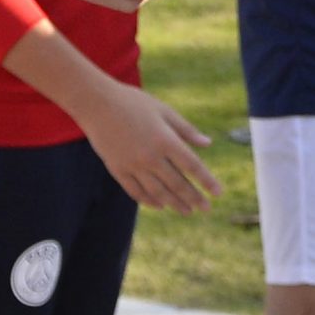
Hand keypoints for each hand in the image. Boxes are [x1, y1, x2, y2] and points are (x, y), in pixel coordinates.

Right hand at [75, 82, 221, 212]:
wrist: (96, 104)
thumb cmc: (133, 102)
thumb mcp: (164, 111)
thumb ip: (186, 130)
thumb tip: (208, 144)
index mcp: (165, 140)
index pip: (192, 166)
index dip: (206, 181)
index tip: (218, 193)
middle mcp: (151, 157)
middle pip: (177, 183)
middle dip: (194, 198)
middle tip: (206, 209)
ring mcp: (133, 166)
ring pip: (158, 192)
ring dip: (174, 203)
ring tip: (187, 211)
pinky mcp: (118, 170)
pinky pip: (136, 191)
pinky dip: (149, 201)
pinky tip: (160, 205)